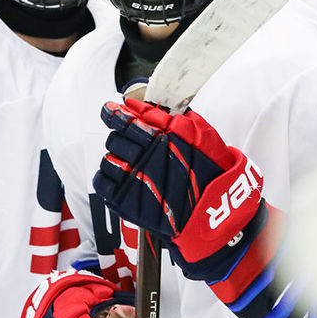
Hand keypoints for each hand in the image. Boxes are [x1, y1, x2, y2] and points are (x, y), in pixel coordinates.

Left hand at [93, 98, 265, 279]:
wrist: (213, 211)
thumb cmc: (210, 172)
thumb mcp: (200, 134)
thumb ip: (168, 117)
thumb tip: (137, 105)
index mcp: (162, 137)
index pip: (127, 120)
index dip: (116, 114)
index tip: (110, 110)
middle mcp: (146, 157)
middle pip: (115, 138)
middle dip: (120, 138)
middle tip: (130, 143)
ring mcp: (134, 179)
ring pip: (108, 159)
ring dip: (115, 158)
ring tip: (128, 163)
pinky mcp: (125, 201)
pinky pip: (102, 183)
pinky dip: (107, 178)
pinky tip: (119, 178)